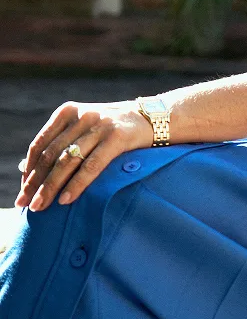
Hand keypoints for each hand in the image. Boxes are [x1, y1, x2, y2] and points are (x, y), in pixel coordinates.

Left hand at [15, 100, 152, 211]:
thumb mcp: (83, 127)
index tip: (23, 190)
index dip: (29, 169)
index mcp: (68, 111)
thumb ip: (60, 143)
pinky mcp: (117, 137)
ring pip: (67, 161)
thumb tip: (27, 171)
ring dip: (50, 187)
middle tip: (25, 204)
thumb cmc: (111, 129)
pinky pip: (91, 166)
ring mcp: (100, 125)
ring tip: (40, 206)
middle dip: (35, 183)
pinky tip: (66, 200)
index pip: (40, 144)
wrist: (151, 118)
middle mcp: (82, 115)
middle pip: (51, 154)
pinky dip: (76, 185)